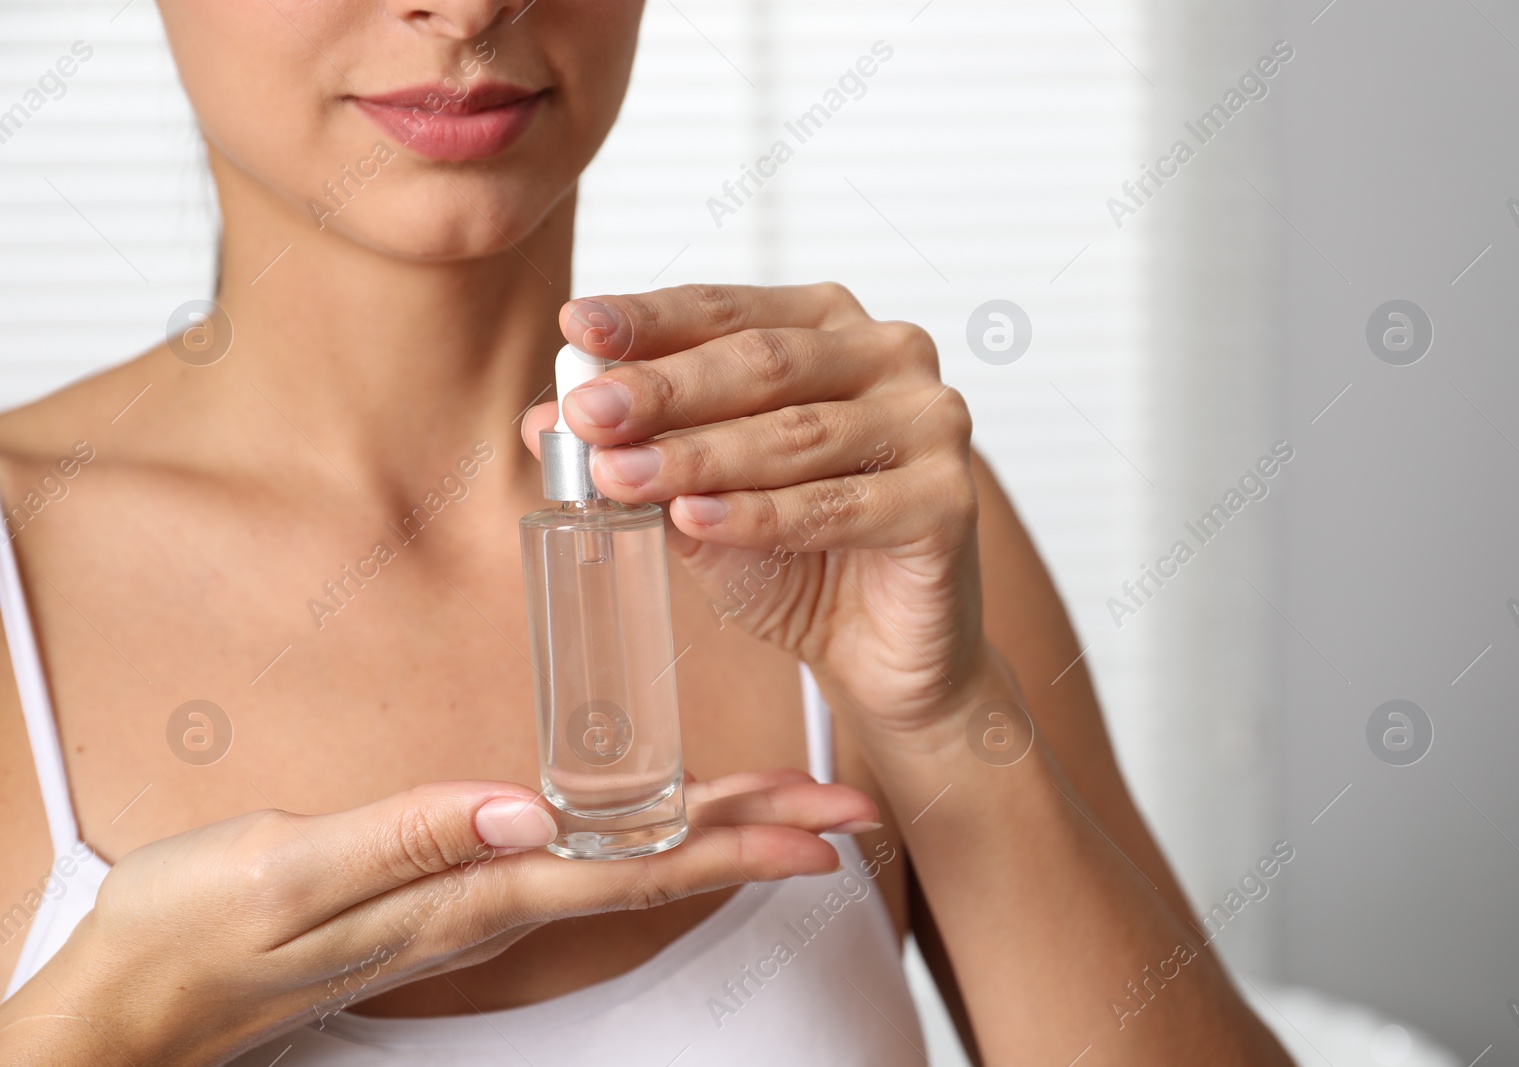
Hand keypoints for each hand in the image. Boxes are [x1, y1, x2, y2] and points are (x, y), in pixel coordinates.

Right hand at [0, 771, 871, 1066]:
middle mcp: (485, 906)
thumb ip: (402, 841)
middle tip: (849, 813)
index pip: (628, 865)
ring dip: (712, 835)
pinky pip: (570, 865)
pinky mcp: (442, 898)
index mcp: (466, 895)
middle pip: (649, 869)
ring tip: (790, 811)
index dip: (730, 842)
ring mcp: (468, 907)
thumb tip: (521, 811)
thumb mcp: (283, 876)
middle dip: (757, 836)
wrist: (137, 1006)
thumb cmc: (196, 938)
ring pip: (620, 866)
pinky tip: (661, 827)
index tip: (819, 828)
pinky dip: (639, 841)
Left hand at [524, 283, 987, 735]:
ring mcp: (931, 423)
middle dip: (664, 389)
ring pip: (796, 434)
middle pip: (763, 362)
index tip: (577, 325)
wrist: (879, 652)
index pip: (728, 309)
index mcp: (829, 328)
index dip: (650, 319)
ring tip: (622, 476)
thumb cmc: (795, 560)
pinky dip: (760, 516)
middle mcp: (890, 357)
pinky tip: (697, 518)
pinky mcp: (949, 501)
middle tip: (589, 413)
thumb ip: (641, 452)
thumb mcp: (698, 498)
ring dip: (699, 456)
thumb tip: (544, 421)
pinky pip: (838, 505)